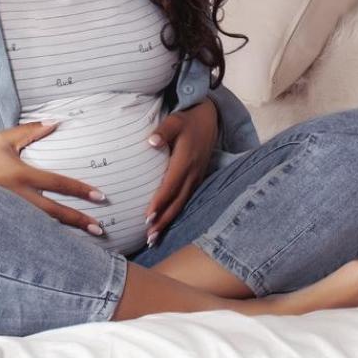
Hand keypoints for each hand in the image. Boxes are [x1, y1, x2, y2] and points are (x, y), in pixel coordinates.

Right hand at [0, 122, 108, 235]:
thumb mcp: (5, 139)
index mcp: (20, 175)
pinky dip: (46, 240)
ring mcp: (10, 213)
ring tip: (87, 243)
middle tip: (100, 229)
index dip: (79, 190)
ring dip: (65, 235)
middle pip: (54, 212)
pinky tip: (61, 248)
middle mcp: (17, 197)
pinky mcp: (4, 223)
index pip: (57, 183)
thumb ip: (31, 130)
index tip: (100, 196)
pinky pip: (29, 233)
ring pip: (43, 227)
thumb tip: (56, 121)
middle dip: (78, 220)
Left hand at [143, 98, 217, 247]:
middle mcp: (192, 173)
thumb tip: (151, 141)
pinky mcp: (197, 179)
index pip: (170, 185)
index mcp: (185, 161)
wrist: (209, 119)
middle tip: (149, 238)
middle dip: (163, 220)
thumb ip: (164, 131)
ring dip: (169, 221)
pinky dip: (175, 213)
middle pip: (177, 201)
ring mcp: (196, 177)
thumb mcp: (175, 120)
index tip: (148, 217)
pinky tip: (166, 222)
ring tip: (154, 238)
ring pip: (182, 204)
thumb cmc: (188, 120)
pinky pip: (185, 200)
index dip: (159, 202)